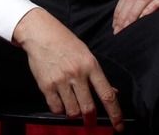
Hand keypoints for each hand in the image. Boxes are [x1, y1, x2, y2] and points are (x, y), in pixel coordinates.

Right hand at [12, 8, 124, 130]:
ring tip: (72, 106)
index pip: (107, 95)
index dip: (115, 114)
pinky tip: (60, 101)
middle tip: (90, 126)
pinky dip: (60, 109)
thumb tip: (112, 92)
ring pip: (72, 111)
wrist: (40, 33)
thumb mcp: (86, 54)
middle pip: (88, 108)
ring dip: (74, 114)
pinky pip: (56, 108)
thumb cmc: (65, 43)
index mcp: (91, 65)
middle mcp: (77, 74)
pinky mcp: (46, 85)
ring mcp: (61, 80)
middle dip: (91, 122)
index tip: (119, 126)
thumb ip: (97, 75)